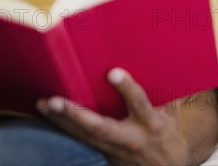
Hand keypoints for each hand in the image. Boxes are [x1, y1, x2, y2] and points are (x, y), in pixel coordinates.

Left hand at [37, 68, 192, 164]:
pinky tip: (51, 117)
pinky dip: (65, 129)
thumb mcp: (172, 112)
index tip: (112, 72)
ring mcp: (116, 150)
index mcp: (152, 123)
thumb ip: (165, 91)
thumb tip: (158, 60)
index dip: (126, 88)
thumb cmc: (169, 132)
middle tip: (56, 100)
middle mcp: (133, 138)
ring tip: (44, 104)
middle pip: (101, 127)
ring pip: (85, 136)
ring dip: (62, 121)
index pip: (139, 103)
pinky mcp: (106, 156)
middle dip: (77, 114)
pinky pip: (82, 141)